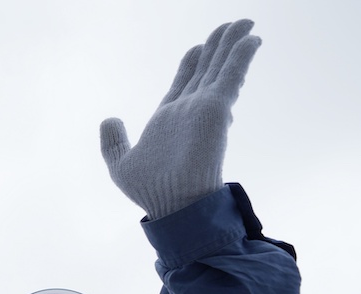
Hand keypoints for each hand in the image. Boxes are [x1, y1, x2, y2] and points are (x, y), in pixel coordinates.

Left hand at [100, 19, 260, 218]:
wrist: (172, 204)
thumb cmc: (149, 191)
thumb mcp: (121, 164)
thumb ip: (113, 141)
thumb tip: (109, 119)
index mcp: (169, 118)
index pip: (184, 81)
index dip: (192, 62)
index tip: (199, 47)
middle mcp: (189, 110)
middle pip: (206, 69)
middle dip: (217, 47)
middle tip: (230, 26)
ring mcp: (204, 108)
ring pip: (220, 67)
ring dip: (233, 44)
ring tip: (244, 23)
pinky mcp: (216, 110)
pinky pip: (231, 76)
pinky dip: (240, 57)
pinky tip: (250, 39)